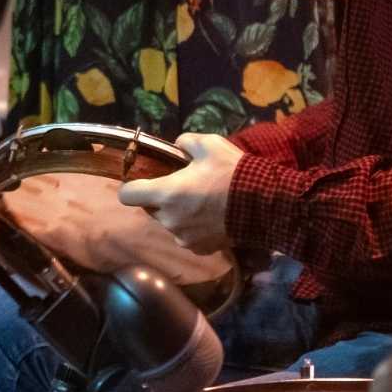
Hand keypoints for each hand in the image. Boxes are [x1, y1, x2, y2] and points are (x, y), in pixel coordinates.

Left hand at [117, 131, 241, 253]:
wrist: (263, 205)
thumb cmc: (231, 173)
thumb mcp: (208, 145)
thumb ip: (186, 142)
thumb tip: (179, 146)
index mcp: (165, 193)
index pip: (127, 195)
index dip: (132, 186)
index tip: (143, 180)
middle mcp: (168, 219)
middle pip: (150, 208)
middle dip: (160, 198)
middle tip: (182, 187)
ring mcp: (183, 237)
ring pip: (168, 222)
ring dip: (176, 214)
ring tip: (200, 202)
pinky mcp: (199, 249)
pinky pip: (186, 236)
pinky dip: (192, 228)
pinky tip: (209, 217)